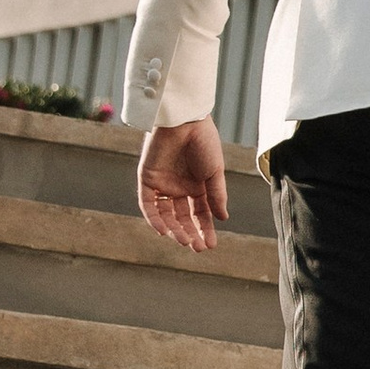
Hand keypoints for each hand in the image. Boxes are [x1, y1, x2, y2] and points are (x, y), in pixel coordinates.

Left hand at [138, 117, 228, 251]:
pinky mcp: (147, 178)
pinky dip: (154, 218)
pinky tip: (164, 230)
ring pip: (166, 214)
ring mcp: (162, 183)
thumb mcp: (214, 171)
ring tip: (185, 241)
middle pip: (183, 217)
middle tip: (198, 248)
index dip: (205, 229)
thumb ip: (216, 195)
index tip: (211, 245)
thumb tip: (223, 218)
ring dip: (174, 229)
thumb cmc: (203, 141)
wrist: (184, 120)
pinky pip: (148, 203)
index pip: (200, 213)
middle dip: (190, 233)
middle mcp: (179, 186)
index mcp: (197, 185)